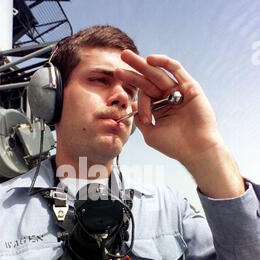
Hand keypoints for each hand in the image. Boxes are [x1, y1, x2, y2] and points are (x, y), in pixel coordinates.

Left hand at [115, 50, 220, 166]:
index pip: (144, 96)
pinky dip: (164, 62)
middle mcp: (168, 99)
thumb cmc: (174, 145)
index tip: (132, 108)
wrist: (196, 149)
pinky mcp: (190, 87)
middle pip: (147, 81)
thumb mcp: (150, 133)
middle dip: (132, 72)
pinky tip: (150, 59)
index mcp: (159, 109)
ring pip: (158, 74)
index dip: (137, 100)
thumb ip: (140, 120)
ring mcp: (179, 92)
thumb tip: (131, 105)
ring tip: (126, 56)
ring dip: (142, 64)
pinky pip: (176, 69)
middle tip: (119, 62)